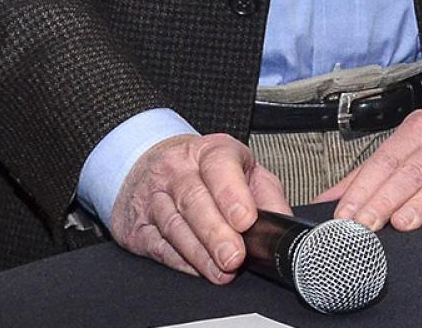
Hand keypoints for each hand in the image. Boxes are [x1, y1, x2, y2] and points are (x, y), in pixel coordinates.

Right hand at [109, 133, 289, 282]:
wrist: (156, 164)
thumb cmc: (209, 172)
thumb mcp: (244, 169)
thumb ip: (267, 195)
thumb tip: (283, 226)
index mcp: (210, 150)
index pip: (219, 166)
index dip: (232, 194)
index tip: (246, 220)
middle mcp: (177, 169)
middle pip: (194, 200)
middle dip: (216, 233)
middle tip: (234, 257)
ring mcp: (153, 196)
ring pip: (175, 225)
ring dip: (200, 254)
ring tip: (221, 271)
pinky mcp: (137, 225)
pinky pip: (159, 246)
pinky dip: (180, 261)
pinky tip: (197, 268)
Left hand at [318, 82, 421, 230]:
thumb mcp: (415, 133)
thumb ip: (374, 168)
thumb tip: (333, 197)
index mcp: (420, 130)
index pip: (385, 160)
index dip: (363, 188)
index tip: (344, 215)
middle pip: (410, 172)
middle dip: (384, 200)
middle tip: (363, 226)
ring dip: (421, 202)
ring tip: (401, 224)